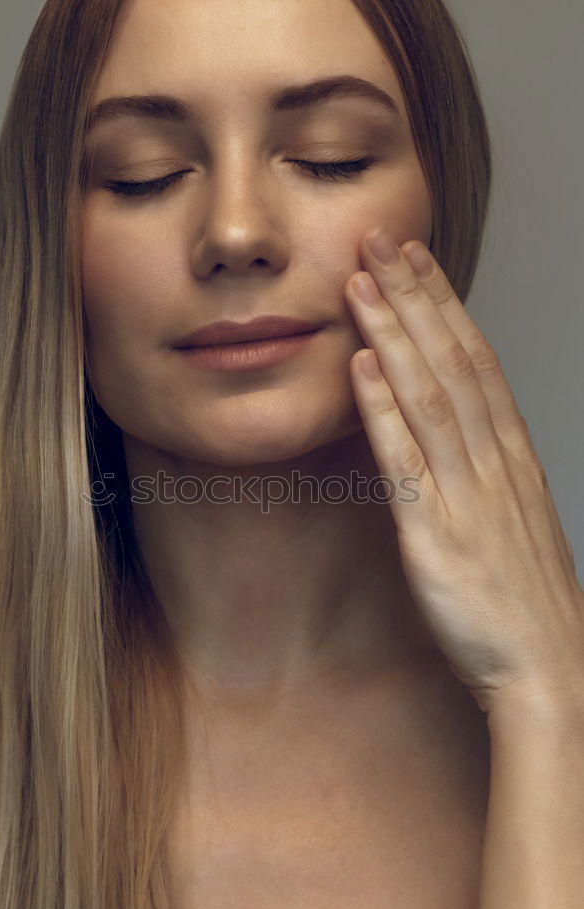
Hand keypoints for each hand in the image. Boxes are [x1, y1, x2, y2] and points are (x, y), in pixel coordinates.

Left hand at [345, 227, 583, 715]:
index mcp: (512, 455)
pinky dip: (382, 411)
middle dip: (414, 296)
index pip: (477, 359)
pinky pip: (407, 462)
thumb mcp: (512, 518)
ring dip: (394, 335)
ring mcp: (467, 495)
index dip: (443, 304)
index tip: (414, 259)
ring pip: (430, 397)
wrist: (547, 668)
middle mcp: (494, 462)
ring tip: (362, 282)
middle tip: (381, 239)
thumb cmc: (524, 599)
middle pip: (453, 362)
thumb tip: (449, 427)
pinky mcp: (436, 536)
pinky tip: (361, 367)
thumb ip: (482, 469)